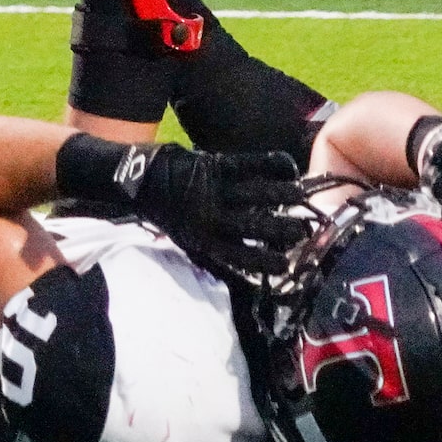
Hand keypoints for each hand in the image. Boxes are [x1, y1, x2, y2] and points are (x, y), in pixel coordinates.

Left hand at [77, 143, 311, 278]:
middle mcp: (212, 219)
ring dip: (283, 197)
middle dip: (283, 231)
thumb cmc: (165, 216)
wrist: (135, 183)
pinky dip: (270, 165)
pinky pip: (248, 165)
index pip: (243, 259)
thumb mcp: (187, 242)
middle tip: (306, 231)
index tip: (291, 265)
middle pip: (256, 228)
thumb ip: (215, 254)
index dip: (268, 263)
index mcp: (205, 243)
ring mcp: (213, 191)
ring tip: (302, 198)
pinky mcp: (213, 166)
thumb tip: (245, 276)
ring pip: (257, 196)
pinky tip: (288, 167)